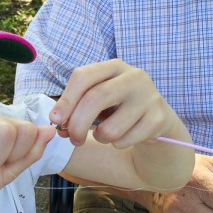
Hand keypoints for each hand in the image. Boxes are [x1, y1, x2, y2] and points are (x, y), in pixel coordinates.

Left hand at [49, 59, 184, 147]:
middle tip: (72, 139)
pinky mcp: (158, 119)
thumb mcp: (96, 102)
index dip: (66, 100)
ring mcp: (149, 97)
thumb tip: (57, 124)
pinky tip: (124, 137)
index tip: (55, 120)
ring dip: (100, 138)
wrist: (155, 120)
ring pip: (111, 128)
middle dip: (77, 124)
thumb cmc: (117, 108)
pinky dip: (117, 144)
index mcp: (113, 67)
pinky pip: (125, 140)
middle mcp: (133, 76)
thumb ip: (75, 108)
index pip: (83, 76)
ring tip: (104, 134)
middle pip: (95, 99)